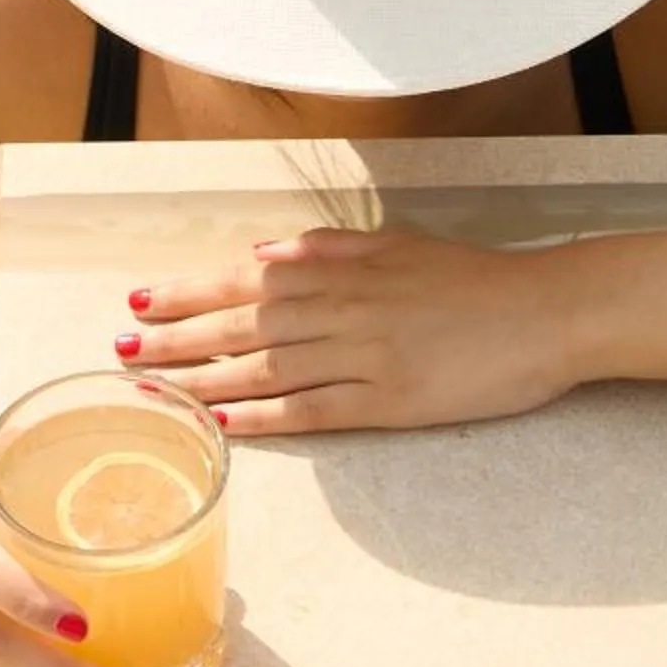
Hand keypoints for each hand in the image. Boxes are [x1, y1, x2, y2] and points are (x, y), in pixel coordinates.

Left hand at [113, 224, 579, 435]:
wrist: (545, 310)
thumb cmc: (473, 277)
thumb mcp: (396, 244)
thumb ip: (328, 248)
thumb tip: (263, 251)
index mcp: (344, 268)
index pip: (247, 279)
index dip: (189, 291)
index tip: (139, 301)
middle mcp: (345, 308)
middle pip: (245, 323)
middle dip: (177, 337)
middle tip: (122, 351)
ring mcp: (366, 357)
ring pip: (268, 366)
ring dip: (204, 377)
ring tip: (153, 388)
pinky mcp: (391, 401)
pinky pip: (316, 410)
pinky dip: (267, 415)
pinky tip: (226, 422)